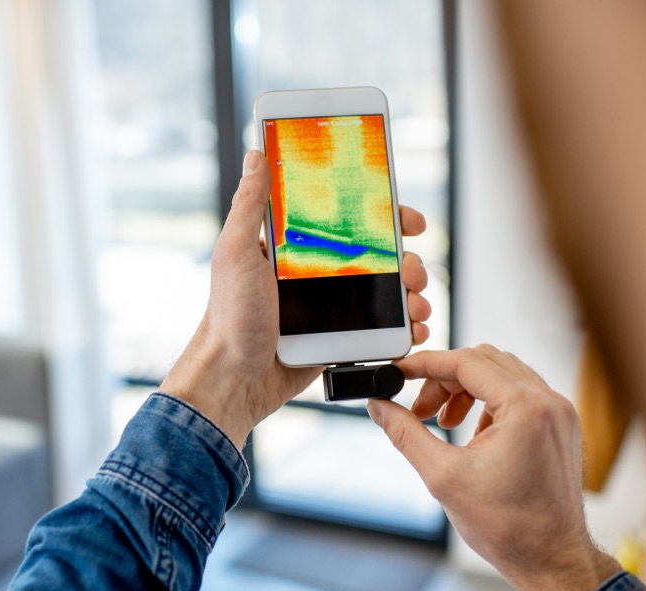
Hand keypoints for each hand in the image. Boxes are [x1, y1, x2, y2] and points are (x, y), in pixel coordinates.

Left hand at [161, 150, 431, 446]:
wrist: (233, 378)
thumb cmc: (228, 316)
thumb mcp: (235, 252)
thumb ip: (248, 205)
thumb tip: (256, 155)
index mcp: (294, 247)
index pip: (347, 219)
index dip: (382, 216)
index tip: (408, 221)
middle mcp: (315, 273)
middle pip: (377, 256)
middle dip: (407, 260)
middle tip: (412, 272)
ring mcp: (329, 307)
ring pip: (386, 291)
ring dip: (413, 294)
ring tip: (417, 306)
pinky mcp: (337, 337)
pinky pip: (380, 328)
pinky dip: (405, 328)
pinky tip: (415, 330)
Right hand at [368, 346, 619, 590]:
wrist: (551, 560)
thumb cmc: (510, 527)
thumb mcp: (443, 476)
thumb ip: (405, 433)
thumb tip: (379, 406)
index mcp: (526, 408)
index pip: (466, 362)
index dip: (425, 364)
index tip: (399, 371)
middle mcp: (549, 402)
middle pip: (483, 361)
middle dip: (443, 379)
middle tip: (419, 409)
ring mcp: (558, 412)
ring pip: (501, 373)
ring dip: (464, 389)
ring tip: (442, 422)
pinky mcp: (559, 424)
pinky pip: (517, 393)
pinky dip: (487, 402)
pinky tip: (470, 433)